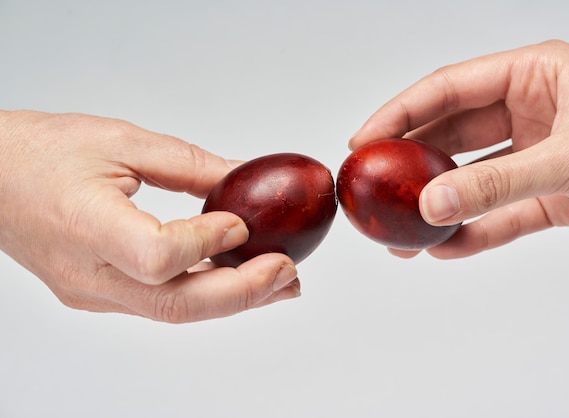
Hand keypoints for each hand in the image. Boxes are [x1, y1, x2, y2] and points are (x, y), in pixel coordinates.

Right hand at [0, 110, 299, 321]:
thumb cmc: (41, 152)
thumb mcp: (121, 141)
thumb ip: (189, 165)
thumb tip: (244, 181)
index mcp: (84, 225)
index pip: (158, 257)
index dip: (207, 245)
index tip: (242, 223)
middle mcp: (86, 273)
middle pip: (175, 303)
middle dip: (243, 292)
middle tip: (289, 273)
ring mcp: (90, 292)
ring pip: (172, 311)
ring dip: (232, 300)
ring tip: (280, 284)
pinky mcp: (97, 295)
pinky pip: (159, 303)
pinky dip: (204, 294)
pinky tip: (236, 280)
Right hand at [350, 40, 568, 257]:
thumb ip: (495, 183)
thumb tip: (431, 206)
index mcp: (535, 75)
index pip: (449, 88)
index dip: (400, 113)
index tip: (363, 140)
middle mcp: (531, 110)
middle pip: (453, 134)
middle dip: (413, 164)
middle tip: (375, 188)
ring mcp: (537, 154)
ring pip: (472, 178)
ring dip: (440, 207)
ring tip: (403, 235)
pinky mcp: (548, 194)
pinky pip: (501, 214)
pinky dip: (475, 233)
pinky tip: (446, 250)